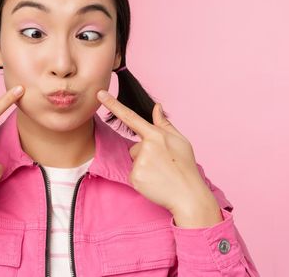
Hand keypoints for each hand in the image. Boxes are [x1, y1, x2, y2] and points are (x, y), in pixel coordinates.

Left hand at [96, 90, 219, 219]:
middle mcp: (146, 146)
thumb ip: (165, 124)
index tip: (100, 93)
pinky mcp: (135, 177)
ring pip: (134, 161)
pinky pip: (133, 174)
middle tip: (164, 165)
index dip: (113, 104)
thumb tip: (157, 107)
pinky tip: (155, 182)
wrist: (188, 194)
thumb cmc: (186, 166)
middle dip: (145, 155)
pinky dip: (142, 179)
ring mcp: (139, 162)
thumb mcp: (180, 141)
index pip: (131, 117)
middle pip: (135, 147)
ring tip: (161, 174)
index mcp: (157, 135)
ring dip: (144, 167)